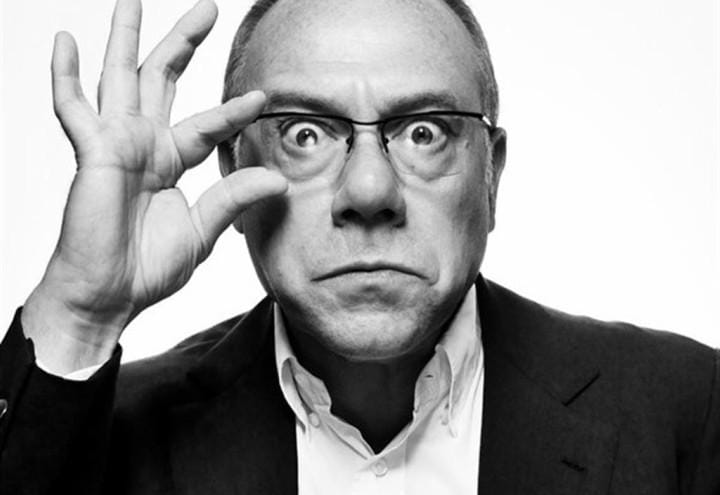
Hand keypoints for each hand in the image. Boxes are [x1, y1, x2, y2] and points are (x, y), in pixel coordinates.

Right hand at [22, 0, 286, 372]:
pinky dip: (67, 75)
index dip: (233, 111)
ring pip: (121, 79)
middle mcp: (144, 145)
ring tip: (132, 1)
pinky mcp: (92, 153)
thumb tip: (277, 179)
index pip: (208, 125)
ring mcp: (116, 144)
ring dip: (126, 39)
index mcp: (171, 162)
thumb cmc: (146, 269)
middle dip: (183, 43)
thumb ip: (234, 200)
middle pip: (164, 81)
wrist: (109, 296)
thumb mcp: (201, 231)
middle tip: (207, 9)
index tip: (262, 97)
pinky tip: (68, 41)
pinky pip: (74, 108)